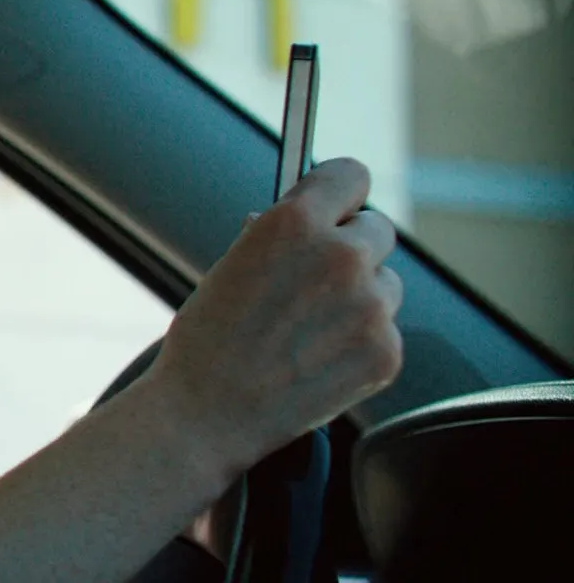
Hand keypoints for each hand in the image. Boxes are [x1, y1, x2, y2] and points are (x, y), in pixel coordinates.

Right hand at [143, 158, 403, 473]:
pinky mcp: (386, 352)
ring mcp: (370, 306)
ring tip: (309, 333)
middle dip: (351, 248)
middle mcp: (340, 255)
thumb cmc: (206, 341)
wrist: (204, 414)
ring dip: (360, 299)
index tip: (335, 207)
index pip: (350, 175)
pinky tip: (318, 363)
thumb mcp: (232, 268)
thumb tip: (315, 226)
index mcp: (293, 223)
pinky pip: (386, 332)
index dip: (340, 193)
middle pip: (376, 229)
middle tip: (317, 280)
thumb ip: (280, 240)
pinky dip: (361, 345)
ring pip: (385, 284)